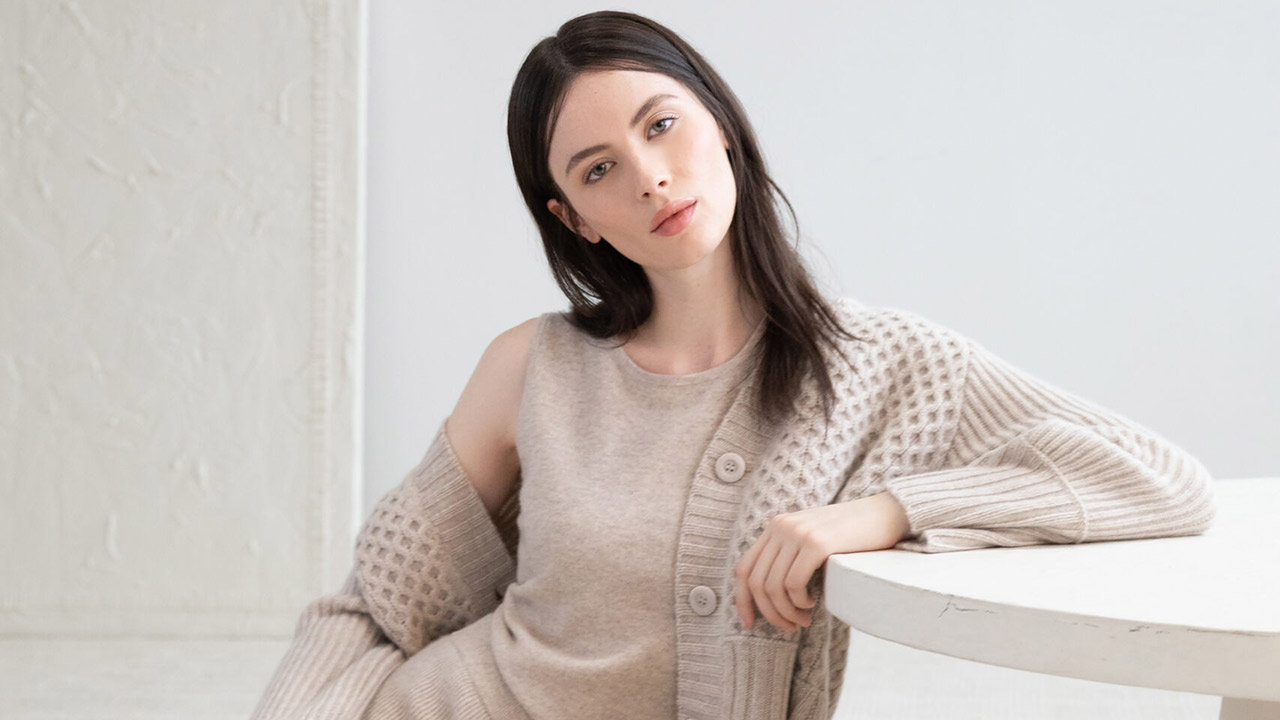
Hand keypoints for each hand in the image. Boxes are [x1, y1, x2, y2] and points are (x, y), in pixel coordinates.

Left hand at [733, 491, 910, 631]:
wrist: (886, 513)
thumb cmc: (852, 535)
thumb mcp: (812, 539)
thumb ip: (790, 555)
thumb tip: (772, 597)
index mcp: (776, 527)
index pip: (744, 569)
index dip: (742, 601)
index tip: (750, 624)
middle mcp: (781, 527)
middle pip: (757, 582)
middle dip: (770, 614)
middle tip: (790, 627)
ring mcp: (797, 533)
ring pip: (774, 587)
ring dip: (787, 612)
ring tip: (804, 619)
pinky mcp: (816, 543)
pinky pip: (794, 583)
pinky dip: (800, 602)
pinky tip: (813, 603)